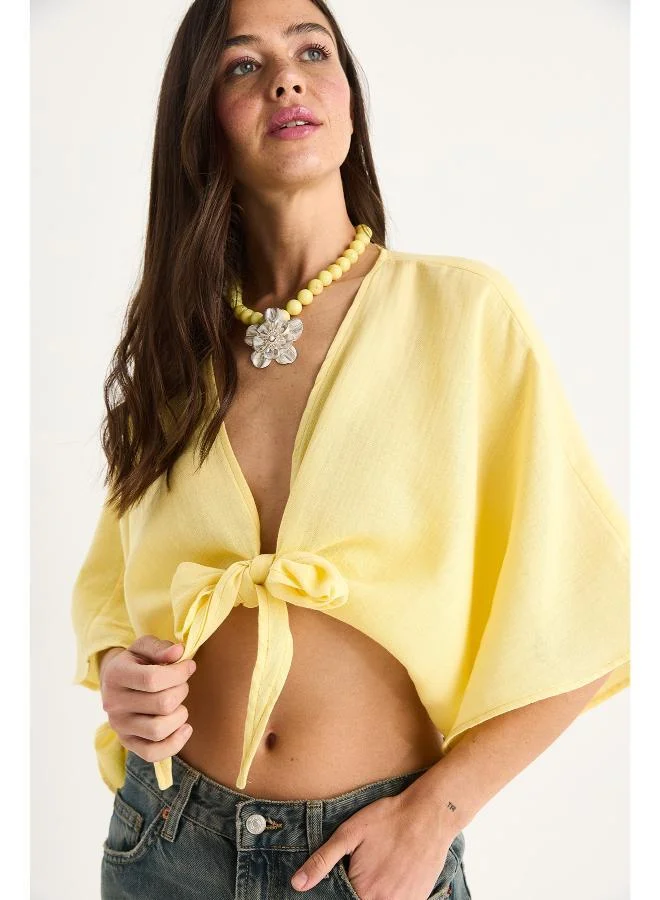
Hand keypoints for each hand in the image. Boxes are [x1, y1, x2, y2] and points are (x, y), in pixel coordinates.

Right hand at [99, 636, 196, 763]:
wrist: (114, 682)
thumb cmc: (136, 662)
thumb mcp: (144, 646)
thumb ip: (161, 648)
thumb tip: (179, 652)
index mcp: (116, 675)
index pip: (153, 679)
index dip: (179, 673)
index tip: (189, 666)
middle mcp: (113, 703)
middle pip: (162, 704)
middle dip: (181, 691)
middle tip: (181, 684)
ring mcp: (119, 726)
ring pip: (159, 730)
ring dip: (180, 715)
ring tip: (179, 704)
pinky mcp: (127, 743)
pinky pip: (153, 754)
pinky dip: (175, 743)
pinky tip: (185, 727)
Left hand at [290, 787, 457, 897]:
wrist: (429, 814)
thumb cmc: (387, 819)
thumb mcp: (349, 834)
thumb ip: (323, 861)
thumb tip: (297, 884)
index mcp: (364, 892)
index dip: (341, 892)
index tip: (349, 875)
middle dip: (358, 890)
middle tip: (367, 867)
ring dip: (375, 892)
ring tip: (380, 870)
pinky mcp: (420, 899)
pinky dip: (393, 893)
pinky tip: (393, 875)